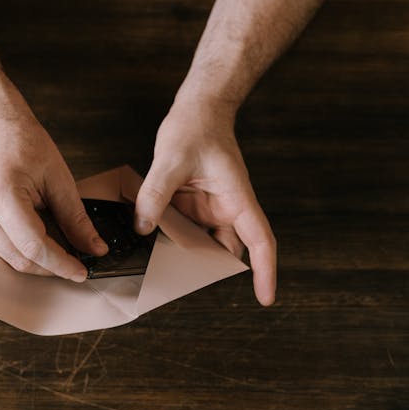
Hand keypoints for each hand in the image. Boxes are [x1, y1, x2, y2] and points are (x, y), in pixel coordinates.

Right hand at [0, 115, 107, 303]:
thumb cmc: (24, 145)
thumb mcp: (58, 177)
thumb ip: (75, 218)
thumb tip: (94, 249)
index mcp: (2, 198)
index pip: (35, 248)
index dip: (62, 264)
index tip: (82, 271)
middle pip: (16, 262)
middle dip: (48, 270)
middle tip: (72, 266)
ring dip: (17, 281)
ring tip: (42, 277)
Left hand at [135, 99, 276, 304]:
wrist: (197, 110)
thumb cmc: (196, 128)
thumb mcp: (171, 161)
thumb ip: (156, 194)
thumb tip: (142, 226)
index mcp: (237, 199)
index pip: (261, 241)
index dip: (266, 271)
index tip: (266, 298)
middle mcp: (227, 209)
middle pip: (226, 251)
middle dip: (208, 270)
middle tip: (179, 282)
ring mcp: (209, 210)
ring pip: (202, 245)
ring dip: (185, 255)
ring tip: (160, 266)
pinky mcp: (193, 207)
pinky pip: (185, 231)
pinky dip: (172, 239)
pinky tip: (152, 243)